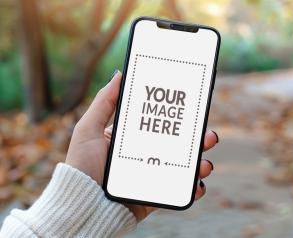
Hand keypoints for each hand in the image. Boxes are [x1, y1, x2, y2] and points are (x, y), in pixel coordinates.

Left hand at [66, 70, 217, 221]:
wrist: (83, 205)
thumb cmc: (82, 167)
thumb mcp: (88, 129)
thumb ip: (104, 102)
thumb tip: (119, 74)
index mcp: (132, 139)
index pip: (161, 124)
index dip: (178, 116)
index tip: (193, 107)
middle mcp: (146, 156)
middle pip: (178, 144)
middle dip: (198, 139)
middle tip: (208, 135)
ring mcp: (153, 176)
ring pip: (184, 166)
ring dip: (201, 162)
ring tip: (205, 163)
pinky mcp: (156, 196)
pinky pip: (179, 191)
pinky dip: (193, 188)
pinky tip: (197, 184)